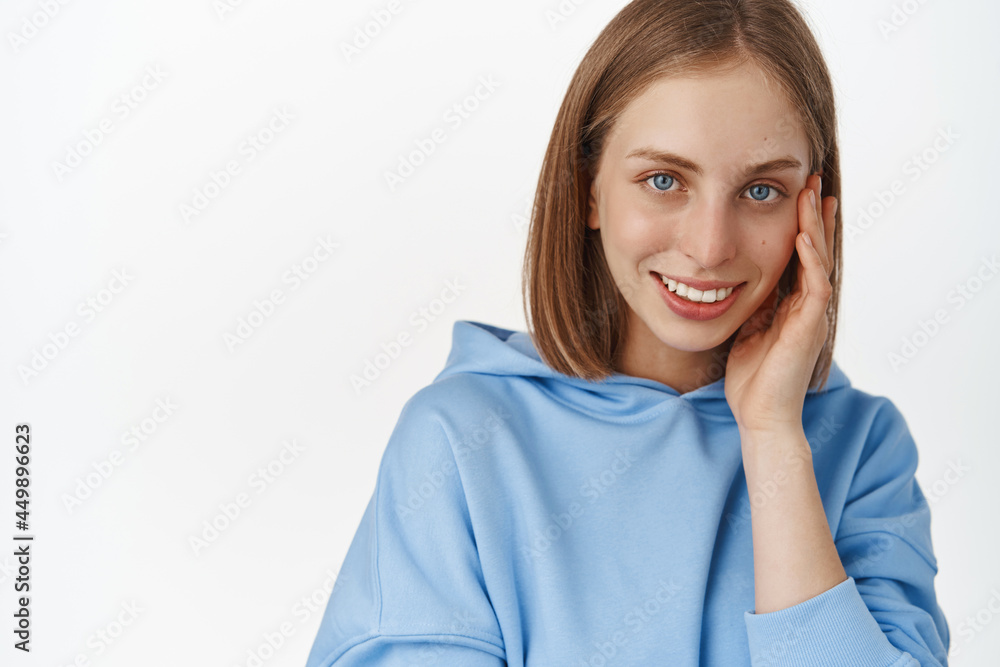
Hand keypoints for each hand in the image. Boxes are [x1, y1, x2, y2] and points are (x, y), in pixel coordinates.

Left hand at [724, 173, 836, 434]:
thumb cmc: (751, 379)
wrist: (760, 414)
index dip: (799, 225)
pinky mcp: (810, 326)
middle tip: (812, 180)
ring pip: (820, 260)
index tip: (796, 194)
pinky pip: (814, 285)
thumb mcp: (745, 330)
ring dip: (815, 225)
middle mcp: (807, 305)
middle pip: (815, 250)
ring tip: (813, 193)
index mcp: (791, 304)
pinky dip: (810, 258)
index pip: (798, 255)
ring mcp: (812, 314)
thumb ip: (749, 304)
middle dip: (813, 214)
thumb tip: (733, 279)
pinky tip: (804, 235)